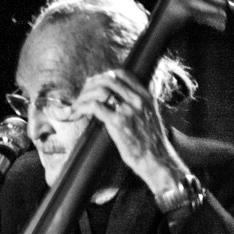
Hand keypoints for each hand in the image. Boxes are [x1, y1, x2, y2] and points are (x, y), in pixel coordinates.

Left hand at [70, 68, 189, 196]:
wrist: (156, 159)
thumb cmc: (151, 143)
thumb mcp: (151, 115)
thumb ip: (141, 104)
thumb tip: (131, 94)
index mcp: (146, 96)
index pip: (122, 74)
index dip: (104, 76)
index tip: (94, 83)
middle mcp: (138, 99)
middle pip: (108, 79)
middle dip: (91, 85)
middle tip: (82, 95)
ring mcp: (128, 110)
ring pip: (100, 91)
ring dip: (84, 97)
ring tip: (77, 106)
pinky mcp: (118, 122)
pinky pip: (95, 107)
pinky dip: (82, 108)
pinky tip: (77, 113)